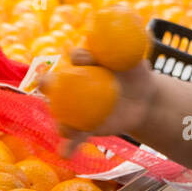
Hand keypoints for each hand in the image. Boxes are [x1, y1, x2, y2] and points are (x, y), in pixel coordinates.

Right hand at [43, 47, 158, 152]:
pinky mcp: (84, 127)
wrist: (144, 99)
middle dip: (47, 83)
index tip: (81, 58)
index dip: (76, 56)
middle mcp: (74, 84)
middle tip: (48, 85)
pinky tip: (65, 154)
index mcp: (85, 63)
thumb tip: (136, 36)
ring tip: (65, 128)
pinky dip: (67, 147)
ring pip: (61, 114)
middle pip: (54, 84)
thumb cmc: (134, 72)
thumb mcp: (132, 60)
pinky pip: (74, 138)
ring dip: (59, 120)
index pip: (76, 57)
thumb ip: (124, 52)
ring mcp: (76, 107)